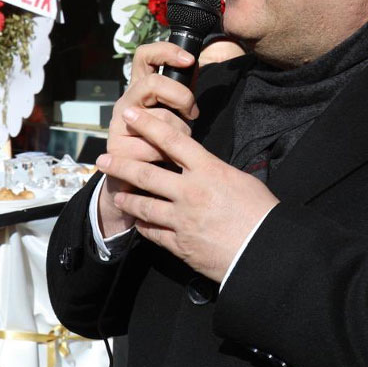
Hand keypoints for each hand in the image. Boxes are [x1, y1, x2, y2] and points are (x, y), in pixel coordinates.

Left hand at [97, 106, 278, 281]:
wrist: (265, 251)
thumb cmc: (261, 213)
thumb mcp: (242, 181)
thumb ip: (216, 172)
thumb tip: (205, 169)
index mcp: (209, 170)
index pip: (172, 141)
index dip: (148, 125)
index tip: (130, 116)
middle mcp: (190, 192)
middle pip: (146, 174)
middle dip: (120, 165)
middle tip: (102, 159)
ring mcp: (182, 220)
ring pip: (143, 206)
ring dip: (126, 199)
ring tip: (116, 195)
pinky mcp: (180, 245)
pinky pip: (153, 233)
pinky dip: (144, 226)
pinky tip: (138, 223)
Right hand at [98, 42, 198, 236]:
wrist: (136, 188)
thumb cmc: (160, 146)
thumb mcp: (172, 115)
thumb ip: (180, 93)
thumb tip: (194, 64)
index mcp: (139, 91)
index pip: (145, 57)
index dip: (166, 52)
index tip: (189, 60)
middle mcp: (125, 104)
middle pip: (152, 84)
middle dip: (181, 97)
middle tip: (192, 113)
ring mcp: (118, 127)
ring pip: (158, 120)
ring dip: (178, 135)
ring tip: (178, 148)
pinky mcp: (117, 152)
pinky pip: (154, 149)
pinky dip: (167, 159)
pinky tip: (166, 164)